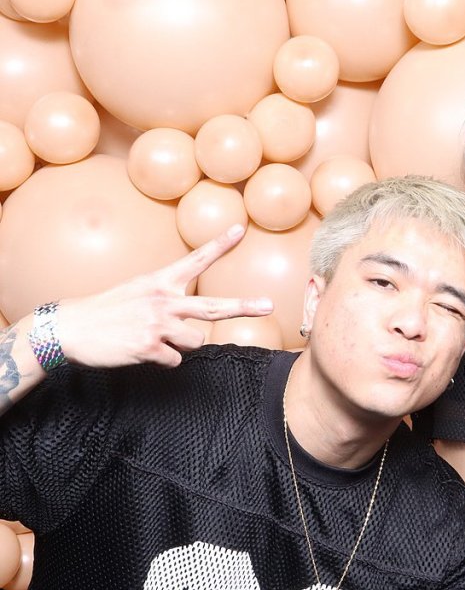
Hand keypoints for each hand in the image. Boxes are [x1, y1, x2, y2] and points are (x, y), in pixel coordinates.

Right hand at [56, 225, 271, 368]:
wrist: (72, 328)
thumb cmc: (107, 309)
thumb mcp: (137, 290)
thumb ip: (167, 297)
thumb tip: (190, 317)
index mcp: (161, 282)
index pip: (196, 259)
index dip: (219, 244)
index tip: (240, 229)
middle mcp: (163, 300)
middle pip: (213, 306)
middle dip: (243, 306)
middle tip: (268, 305)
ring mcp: (157, 324)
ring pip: (196, 341)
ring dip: (181, 344)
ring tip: (156, 339)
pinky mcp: (149, 348)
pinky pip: (174, 360)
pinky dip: (163, 359)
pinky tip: (143, 351)